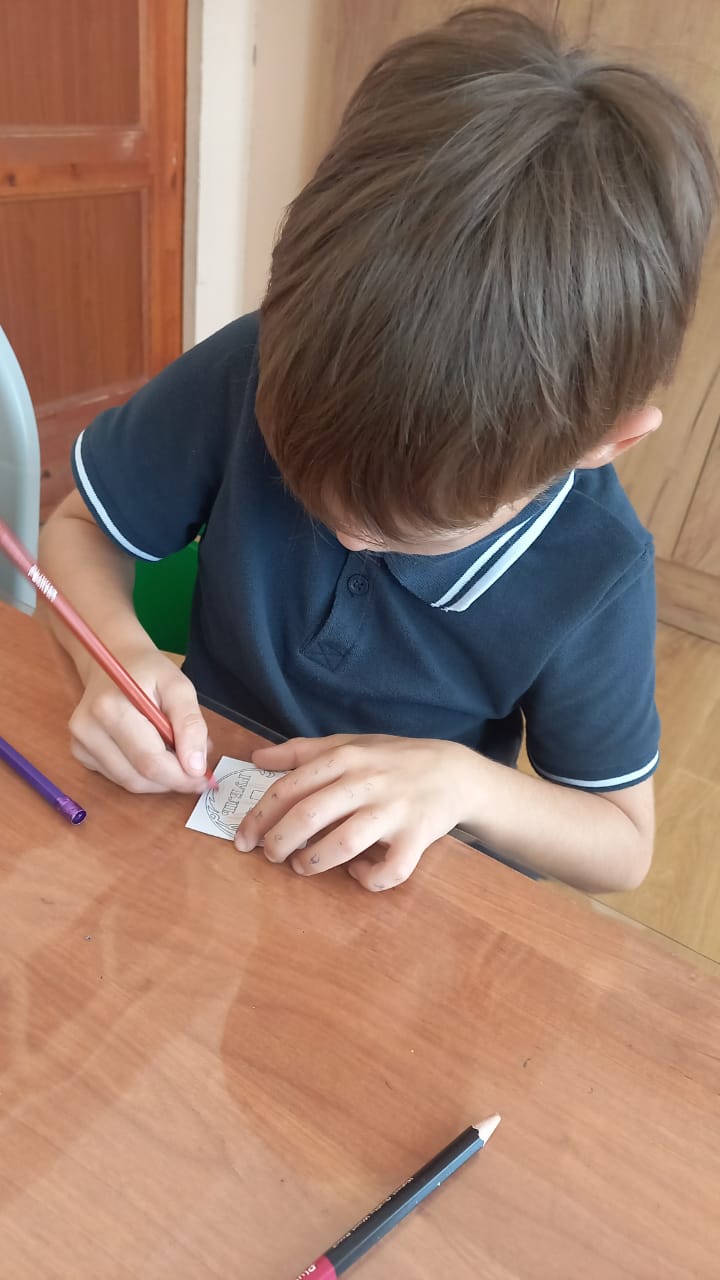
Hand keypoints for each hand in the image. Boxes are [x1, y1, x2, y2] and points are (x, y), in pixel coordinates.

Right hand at [69, 645, 210, 793]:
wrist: (112, 658)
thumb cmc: (148, 671)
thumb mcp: (178, 686)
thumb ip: (190, 724)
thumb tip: (195, 766)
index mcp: (111, 708)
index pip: (149, 761)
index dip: (181, 777)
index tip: (204, 778)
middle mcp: (88, 729)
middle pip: (137, 778)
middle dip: (172, 780)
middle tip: (195, 770)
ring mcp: (80, 742)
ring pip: (129, 782)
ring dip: (158, 779)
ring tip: (175, 755)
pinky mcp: (80, 752)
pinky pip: (118, 777)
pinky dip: (141, 773)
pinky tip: (152, 751)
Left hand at [234, 734, 480, 890]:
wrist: (454, 771)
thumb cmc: (393, 759)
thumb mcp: (349, 744)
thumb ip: (301, 751)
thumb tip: (256, 757)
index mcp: (345, 757)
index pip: (290, 787)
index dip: (260, 816)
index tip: (242, 838)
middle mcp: (367, 781)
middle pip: (310, 814)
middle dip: (279, 841)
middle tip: (269, 856)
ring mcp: (394, 810)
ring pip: (345, 842)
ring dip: (315, 861)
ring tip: (303, 866)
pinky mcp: (418, 837)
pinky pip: (390, 869)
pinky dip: (369, 878)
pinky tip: (359, 872)